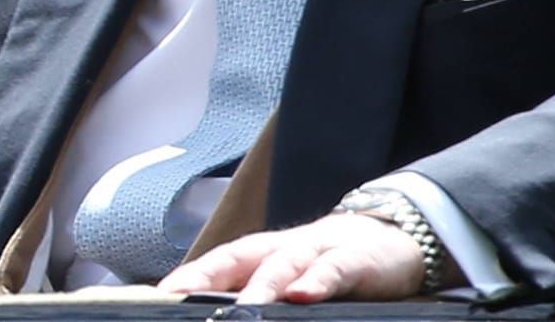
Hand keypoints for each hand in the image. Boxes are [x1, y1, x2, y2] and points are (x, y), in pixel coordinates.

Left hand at [160, 213, 425, 303]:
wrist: (393, 241)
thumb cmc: (329, 269)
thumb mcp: (292, 282)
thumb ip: (260, 296)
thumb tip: (224, 315)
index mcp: (264, 255)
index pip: (220, 263)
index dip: (192, 276)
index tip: (162, 293)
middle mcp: (285, 248)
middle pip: (242, 260)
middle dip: (211, 280)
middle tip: (184, 301)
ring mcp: (320, 250)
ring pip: (284, 264)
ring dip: (263, 286)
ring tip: (245, 309)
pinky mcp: (356, 260)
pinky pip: (334, 269)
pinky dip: (318, 281)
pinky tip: (304, 295)